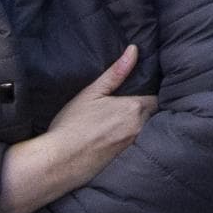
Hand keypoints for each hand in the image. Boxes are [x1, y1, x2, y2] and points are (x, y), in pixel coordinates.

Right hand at [0, 46, 155, 212]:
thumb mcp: (92, 93)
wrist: (57, 162)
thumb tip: (134, 50)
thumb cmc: (71, 125)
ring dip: (140, 127)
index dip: (149, 96)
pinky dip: (134, 143)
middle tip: (128, 111)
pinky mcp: (128, 161)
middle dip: (145, 112)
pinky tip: (118, 142)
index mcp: (135, 108)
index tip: (139, 95)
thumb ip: (116, 72)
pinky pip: (138, 147)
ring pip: (147, 131)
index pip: (156, 98)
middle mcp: (141, 127)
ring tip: (122, 126)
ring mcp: (135, 145)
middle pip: (154, 115)